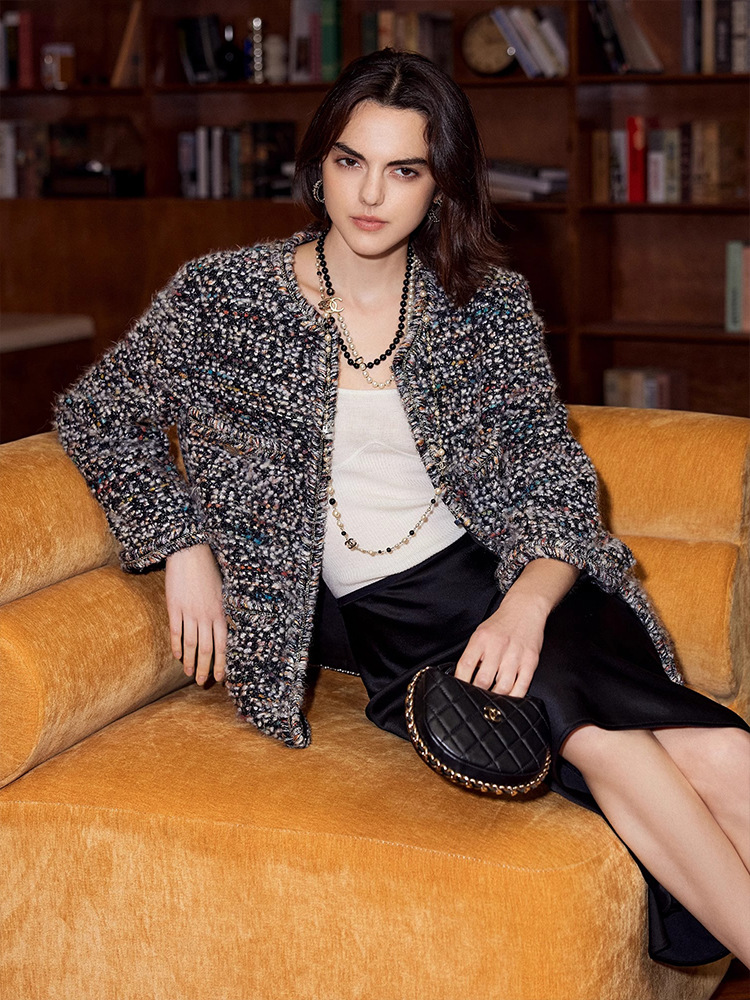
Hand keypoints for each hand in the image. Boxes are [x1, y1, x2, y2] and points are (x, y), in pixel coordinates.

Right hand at [165, 544, 226, 685]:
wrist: (190, 553)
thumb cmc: (209, 571)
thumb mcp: (223, 593)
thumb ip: (223, 613)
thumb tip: (225, 631)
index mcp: (221, 613)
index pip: (222, 645)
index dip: (221, 663)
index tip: (220, 678)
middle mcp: (206, 616)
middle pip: (207, 649)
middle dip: (205, 668)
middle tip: (202, 682)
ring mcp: (189, 612)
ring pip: (191, 644)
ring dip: (190, 661)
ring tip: (189, 674)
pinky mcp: (174, 607)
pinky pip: (175, 632)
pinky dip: (176, 646)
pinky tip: (177, 656)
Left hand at [453, 591, 546, 697]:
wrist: (525, 608)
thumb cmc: (500, 624)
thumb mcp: (481, 634)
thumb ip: (473, 654)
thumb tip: (464, 678)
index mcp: (481, 639)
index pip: (466, 665)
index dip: (460, 682)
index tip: (458, 692)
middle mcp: (498, 647)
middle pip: (483, 680)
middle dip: (477, 694)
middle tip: (474, 702)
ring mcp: (515, 655)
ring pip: (503, 687)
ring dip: (495, 698)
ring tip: (490, 704)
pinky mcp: (530, 661)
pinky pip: (522, 686)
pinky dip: (514, 697)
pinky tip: (508, 701)